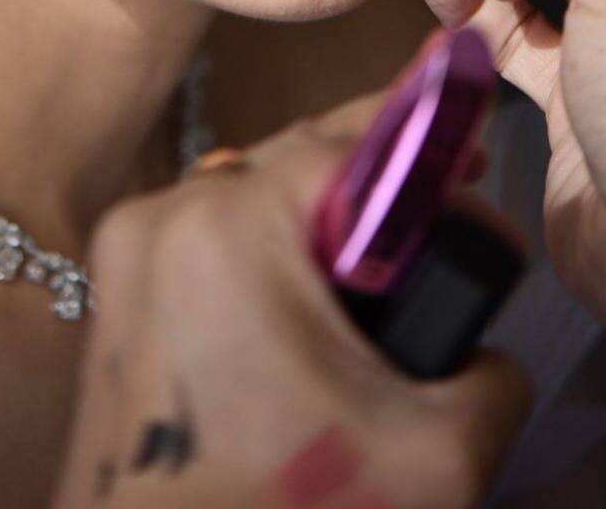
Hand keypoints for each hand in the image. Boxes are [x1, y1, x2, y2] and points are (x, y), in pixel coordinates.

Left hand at [51, 94, 530, 508]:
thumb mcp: (432, 458)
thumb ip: (490, 380)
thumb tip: (488, 356)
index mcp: (224, 230)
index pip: (341, 146)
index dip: (420, 148)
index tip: (475, 159)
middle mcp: (160, 219)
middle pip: (287, 159)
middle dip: (370, 166)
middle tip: (443, 184)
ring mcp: (124, 259)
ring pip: (243, 195)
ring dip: (314, 208)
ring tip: (385, 237)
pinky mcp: (115, 303)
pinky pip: (205, 241)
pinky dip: (263, 248)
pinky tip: (313, 282)